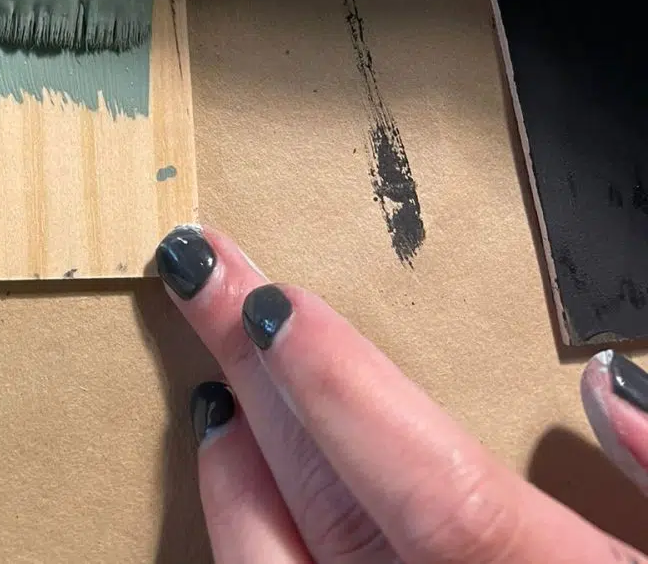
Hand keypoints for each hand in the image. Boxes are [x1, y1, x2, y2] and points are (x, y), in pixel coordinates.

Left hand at [154, 223, 647, 561]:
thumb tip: (606, 387)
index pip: (446, 504)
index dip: (354, 399)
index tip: (277, 305)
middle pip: (341, 529)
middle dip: (266, 390)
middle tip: (206, 278)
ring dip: (245, 488)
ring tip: (216, 391)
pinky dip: (263, 560)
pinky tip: (248, 499)